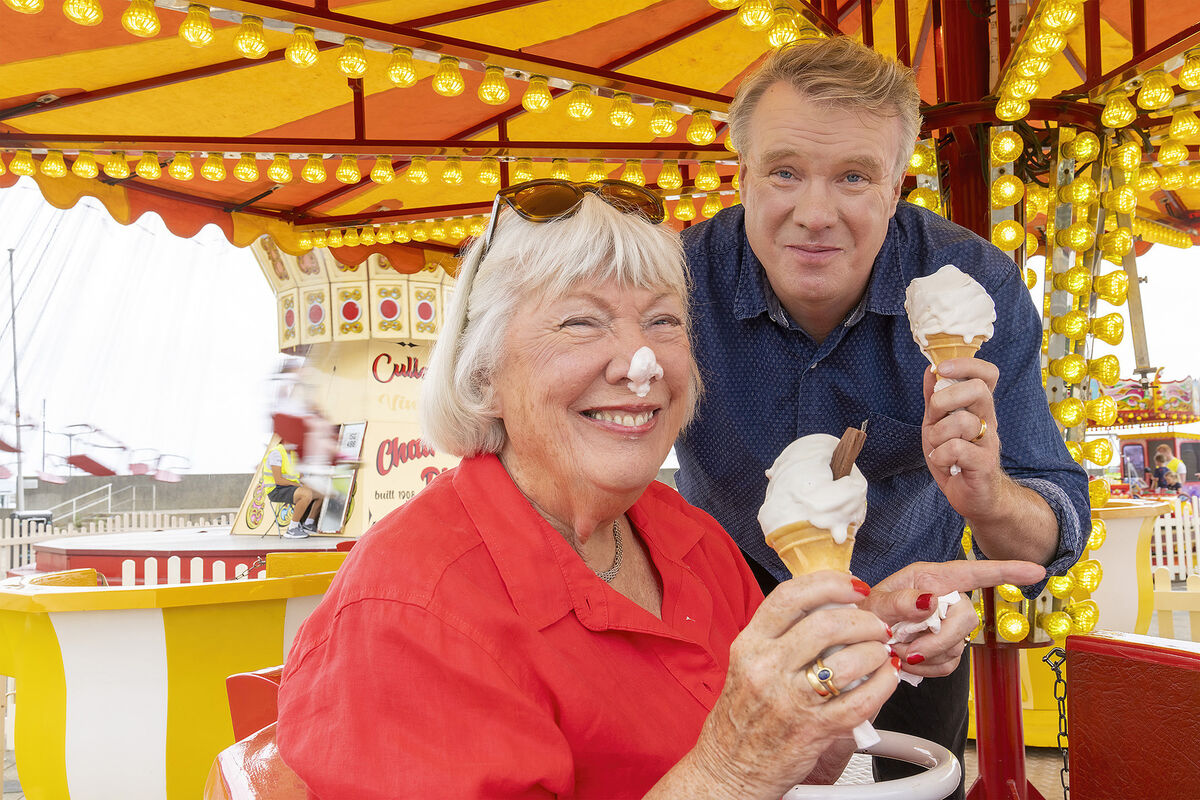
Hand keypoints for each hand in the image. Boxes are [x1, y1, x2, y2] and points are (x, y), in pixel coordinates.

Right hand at [690, 572, 896, 797]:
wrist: (730, 766)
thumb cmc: (743, 716)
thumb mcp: (748, 664)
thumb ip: (780, 637)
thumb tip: (831, 610)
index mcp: (749, 644)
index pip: (790, 597)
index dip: (829, 583)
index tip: (852, 586)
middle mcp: (766, 667)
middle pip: (826, 624)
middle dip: (863, 619)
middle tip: (875, 625)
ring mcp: (790, 699)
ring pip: (847, 660)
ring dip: (875, 651)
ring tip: (880, 652)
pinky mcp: (813, 729)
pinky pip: (860, 700)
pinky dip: (882, 684)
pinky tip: (886, 678)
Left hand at [861, 560, 1044, 676]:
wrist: (857, 638)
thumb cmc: (865, 611)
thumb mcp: (874, 602)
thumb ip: (899, 600)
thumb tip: (930, 600)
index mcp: (931, 577)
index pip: (975, 571)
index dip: (1007, 570)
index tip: (1038, 570)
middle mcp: (944, 598)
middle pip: (967, 618)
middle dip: (939, 639)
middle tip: (906, 649)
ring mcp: (947, 625)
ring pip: (959, 645)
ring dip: (927, 654)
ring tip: (897, 650)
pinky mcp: (946, 648)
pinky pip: (951, 663)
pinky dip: (928, 667)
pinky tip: (908, 661)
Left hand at [921, 358, 1005, 519]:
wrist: (975, 497)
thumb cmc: (955, 458)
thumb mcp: (938, 423)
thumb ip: (934, 398)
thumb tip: (930, 370)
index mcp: (978, 407)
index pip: (987, 374)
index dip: (966, 365)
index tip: (941, 369)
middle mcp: (988, 420)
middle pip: (978, 390)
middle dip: (945, 399)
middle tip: (934, 417)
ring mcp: (989, 442)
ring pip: (962, 421)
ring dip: (938, 434)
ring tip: (938, 447)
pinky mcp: (984, 464)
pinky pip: (956, 449)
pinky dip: (940, 456)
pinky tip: (943, 462)